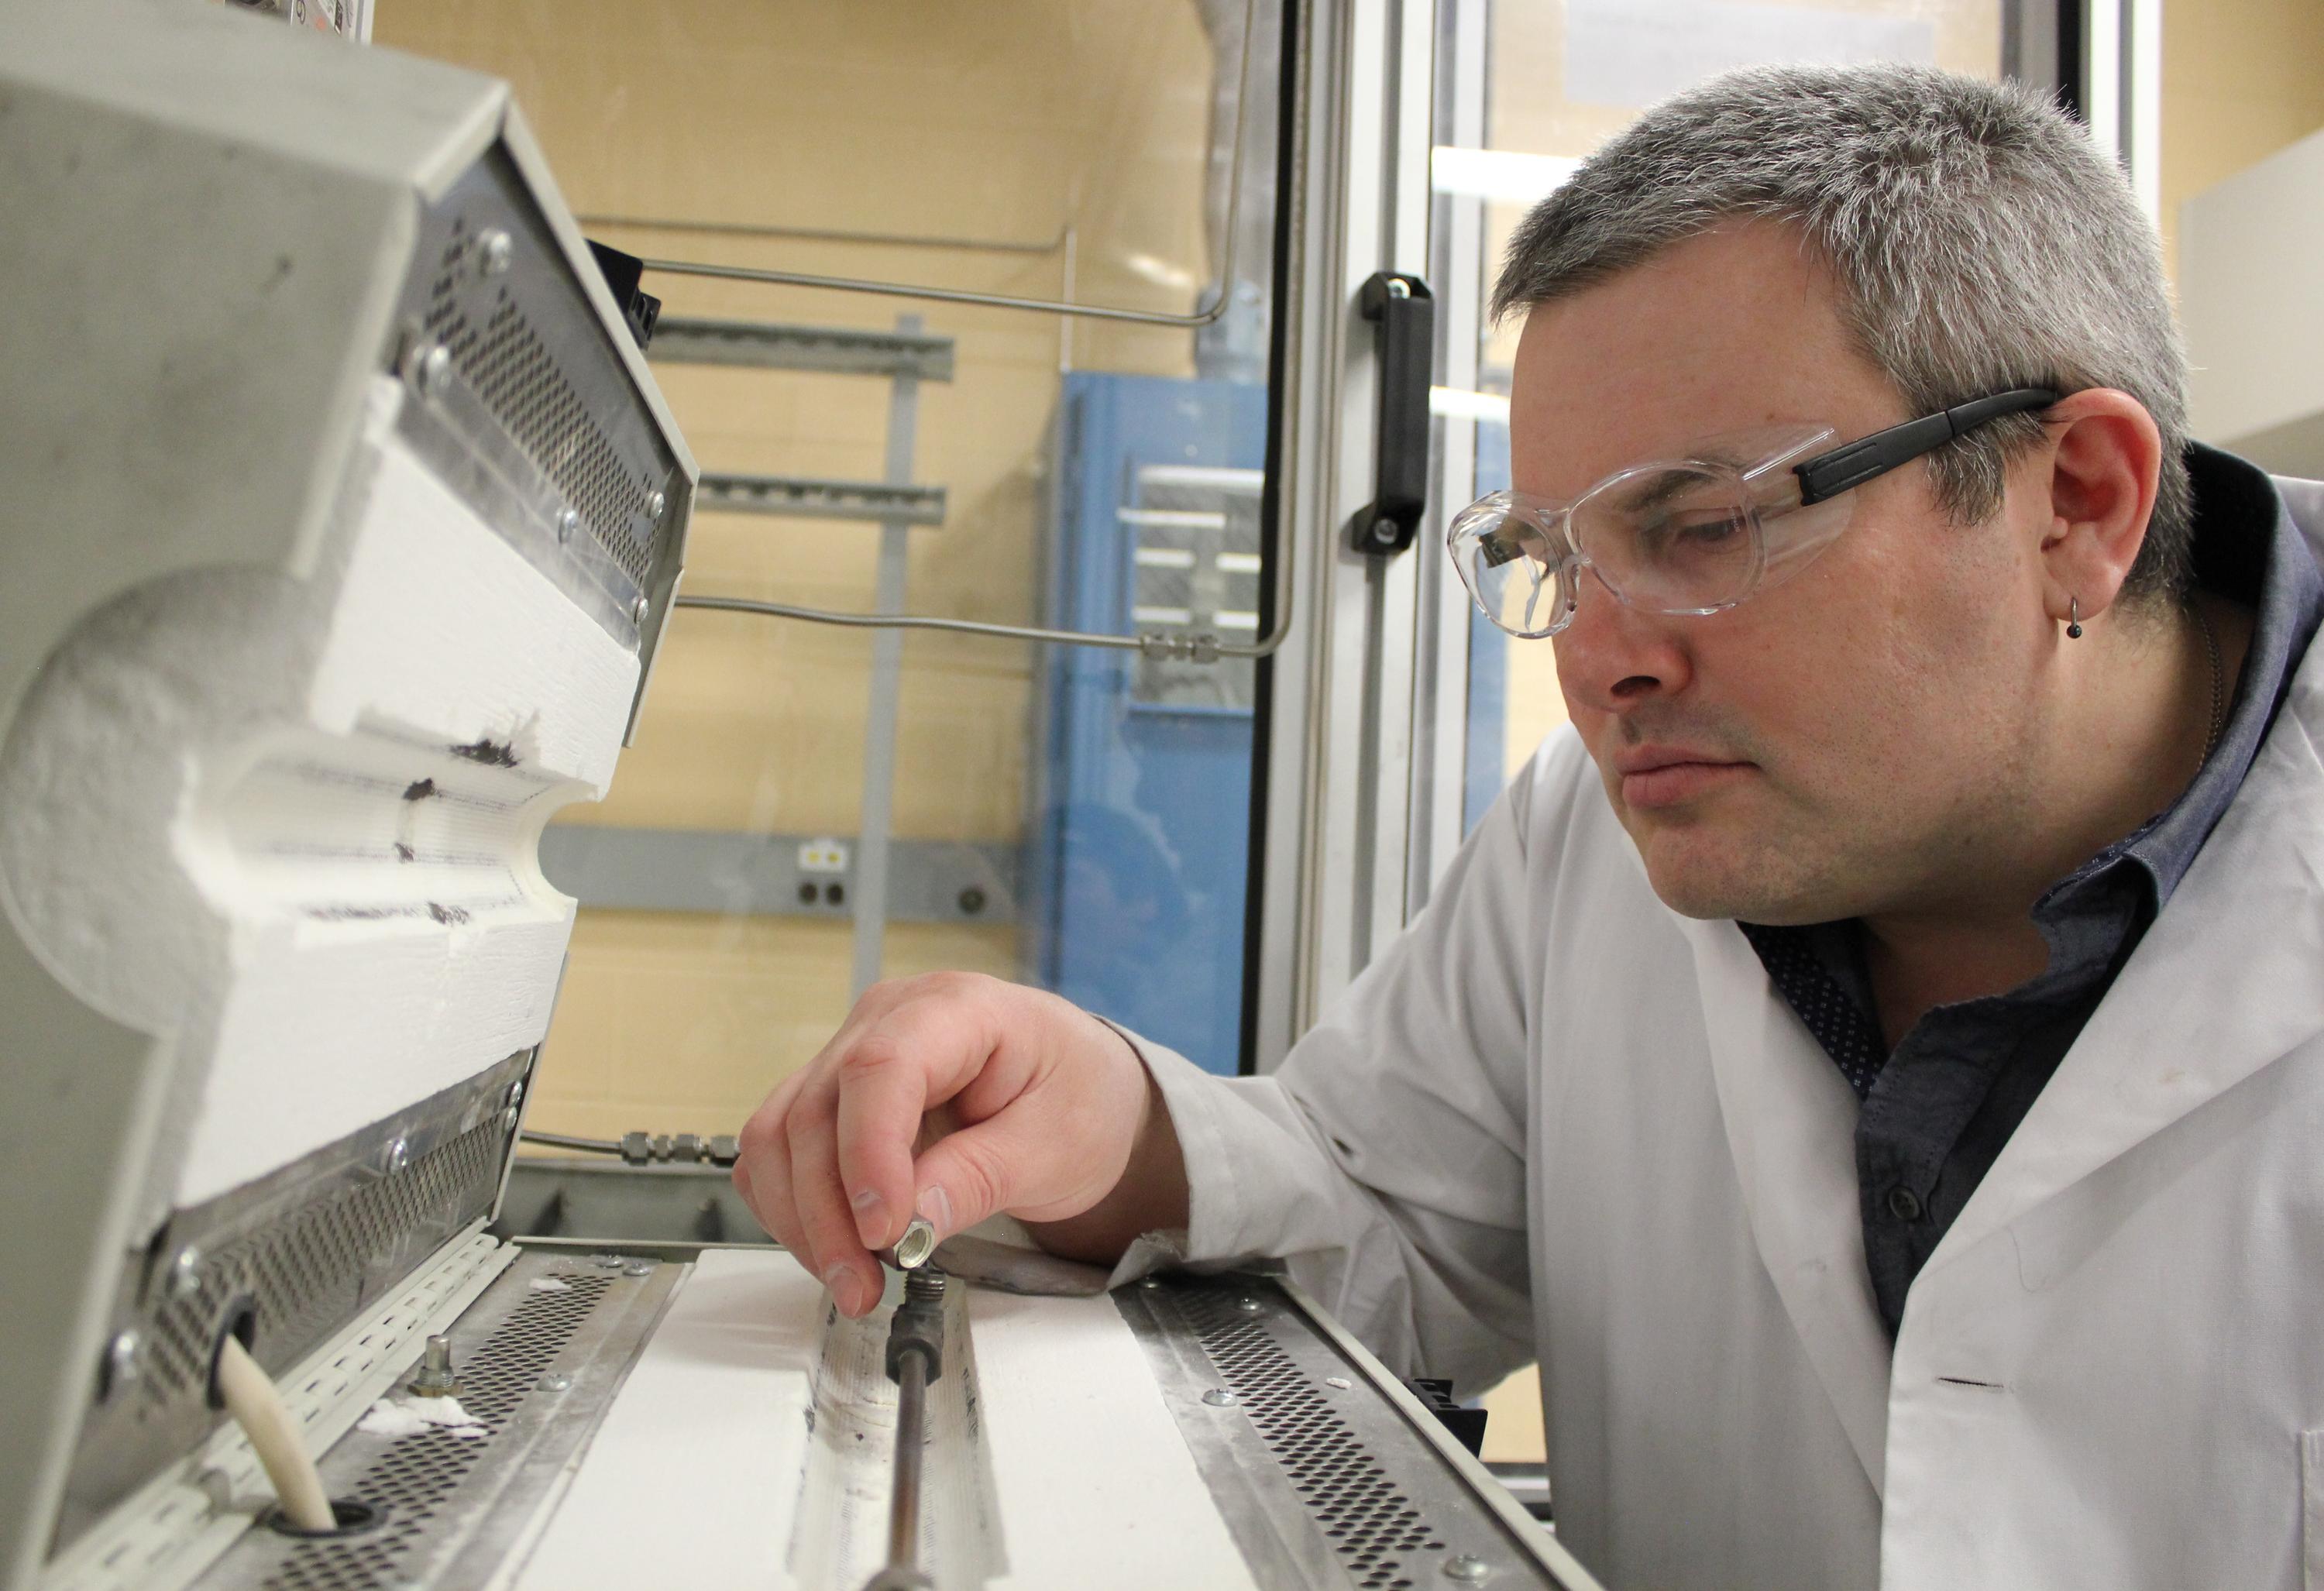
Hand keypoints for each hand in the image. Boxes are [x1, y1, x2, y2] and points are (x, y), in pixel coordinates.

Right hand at [731, 972, 1182, 1316]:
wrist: (1080, 1091)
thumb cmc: (1077, 1098)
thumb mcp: (1056, 1146)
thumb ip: (982, 1177)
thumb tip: (909, 1222)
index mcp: (958, 1008)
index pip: (882, 1067)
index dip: (868, 1152)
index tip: (883, 1231)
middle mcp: (887, 1018)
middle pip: (816, 1109)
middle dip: (829, 1212)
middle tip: (865, 1286)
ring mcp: (851, 1052)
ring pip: (781, 1134)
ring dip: (802, 1218)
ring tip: (853, 1283)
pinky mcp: (833, 1096)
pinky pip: (780, 1151)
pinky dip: (794, 1208)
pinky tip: (836, 1251)